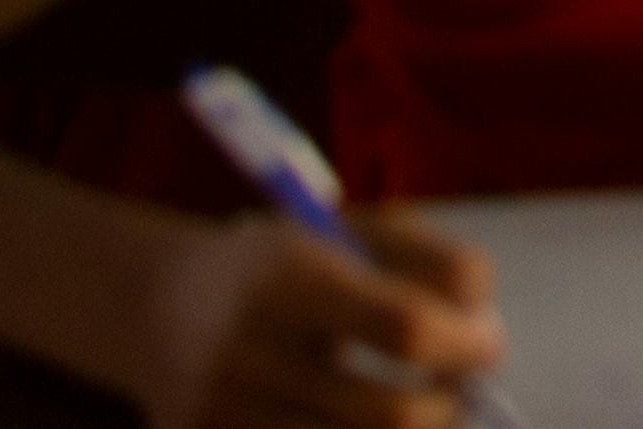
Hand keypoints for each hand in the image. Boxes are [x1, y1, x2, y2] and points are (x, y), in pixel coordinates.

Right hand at [136, 204, 507, 428]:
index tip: (486, 345)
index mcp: (290, 280)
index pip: (405, 327)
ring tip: (419, 411)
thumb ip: (436, 263)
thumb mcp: (354, 233)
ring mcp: (221, 417)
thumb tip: (484, 330)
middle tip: (458, 391)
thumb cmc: (282, 266)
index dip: (465, 344)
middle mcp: (249, 356)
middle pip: (390, 416)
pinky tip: (358, 424)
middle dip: (448, 408)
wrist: (156, 305)